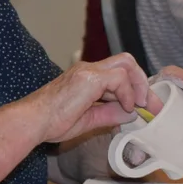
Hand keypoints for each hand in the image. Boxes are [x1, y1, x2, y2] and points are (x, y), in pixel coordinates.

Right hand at [25, 54, 150, 142]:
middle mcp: (88, 69)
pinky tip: (126, 107)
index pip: (118, 72)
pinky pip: (119, 77)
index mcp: (86, 77)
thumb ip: (110, 113)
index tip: (145, 105)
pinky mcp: (89, 77)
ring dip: (138, 85)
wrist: (33, 122)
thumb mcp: (89, 119)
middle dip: (142, 81)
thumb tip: (131, 113)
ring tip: (140, 106)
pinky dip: (128, 92)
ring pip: (125, 64)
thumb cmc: (51, 122)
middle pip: (126, 61)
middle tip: (149, 104)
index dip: (135, 87)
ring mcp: (88, 71)